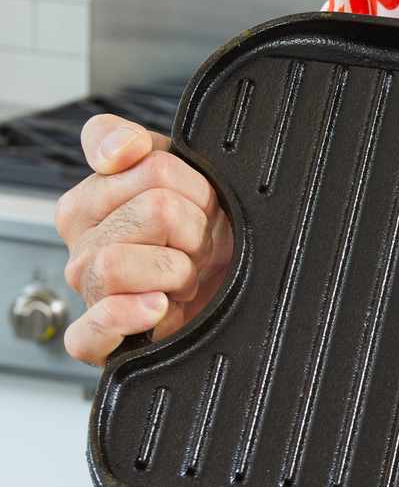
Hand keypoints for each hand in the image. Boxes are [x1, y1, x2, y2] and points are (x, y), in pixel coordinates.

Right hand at [55, 114, 232, 365]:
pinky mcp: (97, 338)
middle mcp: (85, 244)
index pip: (149, 166)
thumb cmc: (200, 241)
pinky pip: (90, 330)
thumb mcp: (184, 180)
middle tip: (200, 246)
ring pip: (116, 263)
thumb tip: (121, 148)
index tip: (203, 201)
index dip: (193, 186)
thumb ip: (145, 148)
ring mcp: (89, 290)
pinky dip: (122, 317)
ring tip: (185, 278)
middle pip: (154, 210)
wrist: (225, 297)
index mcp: (93, 201)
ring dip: (176, 272)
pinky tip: (155, 307)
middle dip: (197, 230)